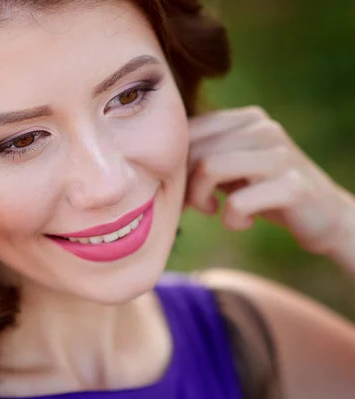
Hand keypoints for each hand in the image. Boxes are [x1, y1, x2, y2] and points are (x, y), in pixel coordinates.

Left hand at [185, 105, 353, 256]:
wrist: (324, 217)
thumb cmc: (265, 192)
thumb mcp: (232, 167)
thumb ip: (202, 155)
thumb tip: (154, 162)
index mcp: (247, 118)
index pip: (189, 130)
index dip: (175, 164)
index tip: (183, 189)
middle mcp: (264, 129)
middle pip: (194, 150)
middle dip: (186, 184)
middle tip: (199, 205)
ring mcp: (280, 154)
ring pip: (208, 168)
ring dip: (201, 199)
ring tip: (215, 211)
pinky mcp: (292, 186)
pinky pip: (237, 203)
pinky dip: (231, 220)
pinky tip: (242, 223)